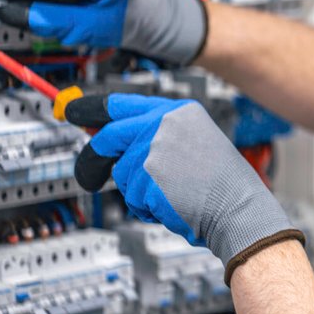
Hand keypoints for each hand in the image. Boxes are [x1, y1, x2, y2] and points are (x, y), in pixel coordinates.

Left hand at [64, 93, 302, 280]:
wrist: (240, 209)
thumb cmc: (223, 185)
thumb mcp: (194, 144)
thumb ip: (156, 136)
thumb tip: (112, 141)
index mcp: (179, 111)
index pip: (121, 103)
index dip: (91, 109)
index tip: (73, 113)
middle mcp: (164, 123)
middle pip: (108, 137)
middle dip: (93, 160)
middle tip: (87, 176)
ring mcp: (154, 147)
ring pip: (121, 173)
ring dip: (138, 191)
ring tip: (171, 195)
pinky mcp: (146, 175)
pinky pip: (132, 196)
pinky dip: (147, 207)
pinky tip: (173, 205)